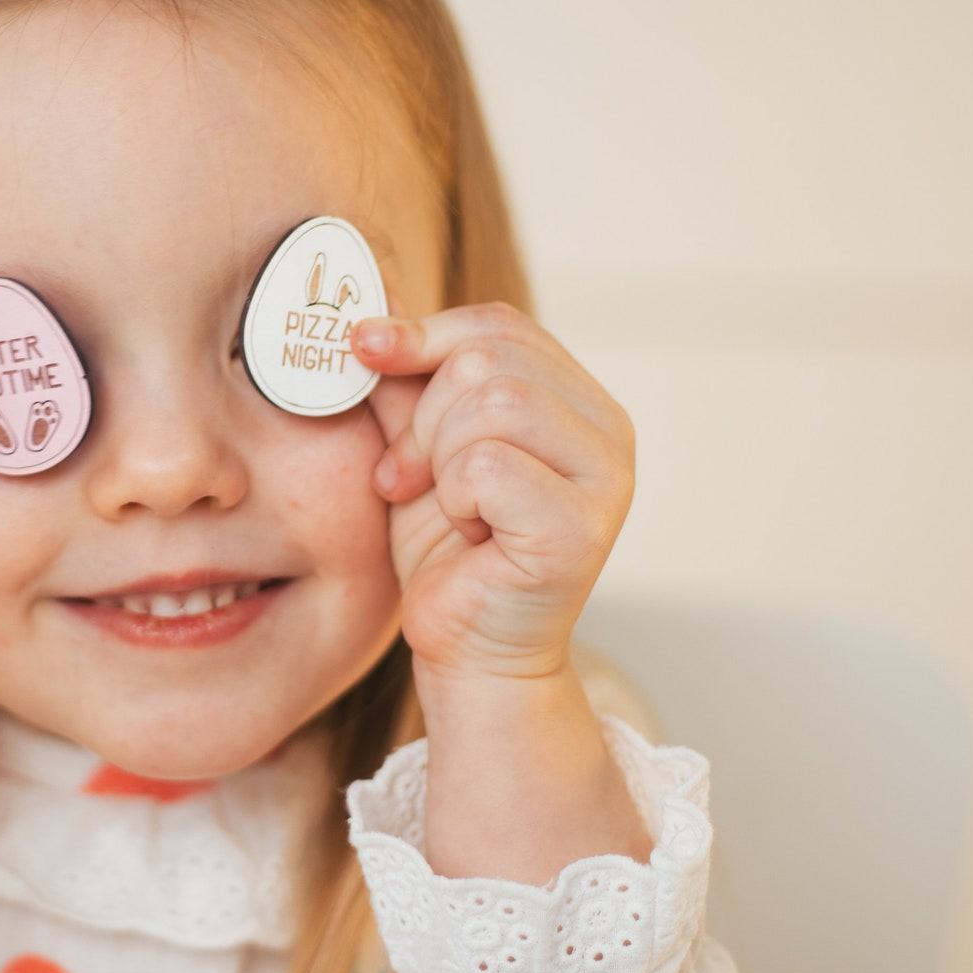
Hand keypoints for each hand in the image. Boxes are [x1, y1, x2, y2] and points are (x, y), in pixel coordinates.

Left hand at [351, 301, 635, 686]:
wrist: (468, 649)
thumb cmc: (449, 552)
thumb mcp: (417, 448)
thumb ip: (406, 386)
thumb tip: (368, 323)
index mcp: (576, 399)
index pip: (498, 325)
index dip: (423, 333)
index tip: (364, 348)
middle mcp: (608, 430)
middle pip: (488, 360)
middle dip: (425, 418)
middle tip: (412, 476)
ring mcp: (606, 478)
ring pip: (492, 404)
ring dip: (440, 460)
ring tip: (450, 508)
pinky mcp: (582, 527)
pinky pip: (487, 465)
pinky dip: (456, 499)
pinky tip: (471, 536)